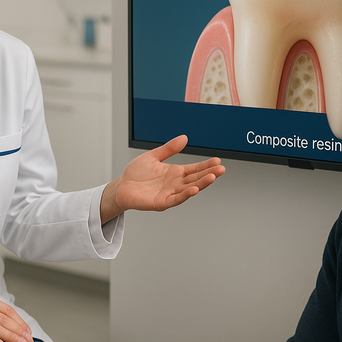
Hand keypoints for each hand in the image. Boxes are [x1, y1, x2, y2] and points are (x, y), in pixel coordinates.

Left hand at [100, 135, 224, 223]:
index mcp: (175, 173)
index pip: (194, 169)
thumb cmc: (136, 174)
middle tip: (221, 169)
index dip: (206, 165)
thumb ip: (169, 148)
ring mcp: (169, 194)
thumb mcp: (153, 156)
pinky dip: (185, 195)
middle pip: (196, 178)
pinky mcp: (161, 202)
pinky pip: (175, 199)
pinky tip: (193, 189)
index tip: (217, 161)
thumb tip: (184, 138)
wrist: (121, 187)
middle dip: (209, 174)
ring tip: (212, 177)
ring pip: (189, 189)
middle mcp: (175, 184)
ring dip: (201, 184)